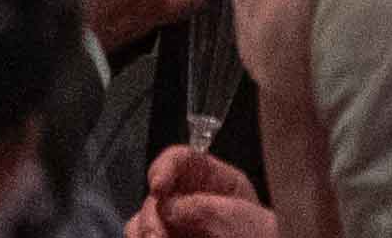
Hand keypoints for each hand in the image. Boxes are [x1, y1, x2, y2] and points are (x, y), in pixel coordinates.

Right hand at [136, 147, 277, 237]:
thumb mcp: (250, 224)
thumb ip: (210, 211)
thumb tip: (170, 205)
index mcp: (215, 184)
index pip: (182, 160)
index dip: (165, 166)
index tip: (158, 186)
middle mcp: (191, 205)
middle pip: (155, 197)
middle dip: (150, 216)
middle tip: (156, 237)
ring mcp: (179, 230)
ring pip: (141, 224)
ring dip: (143, 233)